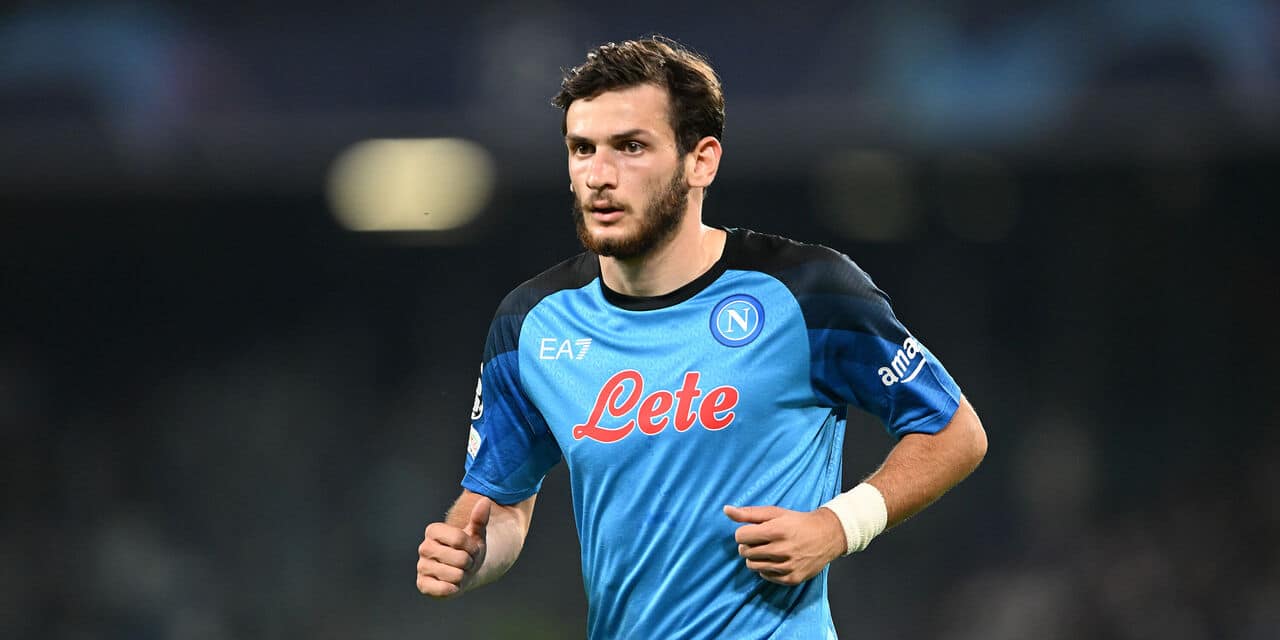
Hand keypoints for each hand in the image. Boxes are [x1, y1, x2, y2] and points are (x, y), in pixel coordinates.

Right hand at [417, 497, 490, 597]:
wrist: (464, 571)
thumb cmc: (469, 550)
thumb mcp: (476, 535)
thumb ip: (480, 519)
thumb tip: (485, 501)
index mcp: (433, 530)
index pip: (459, 538)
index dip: (472, 547)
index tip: (471, 548)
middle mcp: (424, 547)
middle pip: (460, 558)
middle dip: (469, 563)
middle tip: (465, 562)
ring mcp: (421, 567)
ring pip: (456, 575)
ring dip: (463, 576)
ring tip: (459, 572)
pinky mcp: (422, 585)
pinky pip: (445, 590)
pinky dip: (454, 589)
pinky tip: (452, 584)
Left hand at [723, 504, 845, 585]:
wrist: (827, 535)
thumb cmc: (797, 521)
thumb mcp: (774, 512)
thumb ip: (748, 513)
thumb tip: (725, 510)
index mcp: (776, 530)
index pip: (740, 536)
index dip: (744, 533)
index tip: (753, 531)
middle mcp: (782, 550)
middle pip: (745, 552)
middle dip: (749, 545)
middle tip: (761, 540)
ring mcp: (787, 566)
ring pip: (752, 566)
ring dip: (755, 557)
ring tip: (768, 550)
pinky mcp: (792, 578)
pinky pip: (765, 576)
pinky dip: (766, 568)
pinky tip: (776, 559)